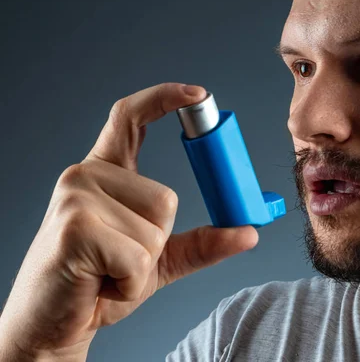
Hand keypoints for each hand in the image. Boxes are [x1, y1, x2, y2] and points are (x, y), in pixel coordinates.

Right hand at [0, 83, 258, 360]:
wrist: (53, 324)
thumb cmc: (100, 283)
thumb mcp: (158, 259)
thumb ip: (202, 242)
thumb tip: (249, 233)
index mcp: (105, 173)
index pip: (130, 118)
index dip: (164, 98)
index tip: (198, 94)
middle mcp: (86, 175)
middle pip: (166, 197)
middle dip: (156, 241)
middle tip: (121, 260)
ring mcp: (76, 197)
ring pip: (155, 227)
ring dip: (143, 266)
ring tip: (109, 272)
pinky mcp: (74, 227)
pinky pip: (138, 255)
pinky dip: (132, 282)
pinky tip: (103, 283)